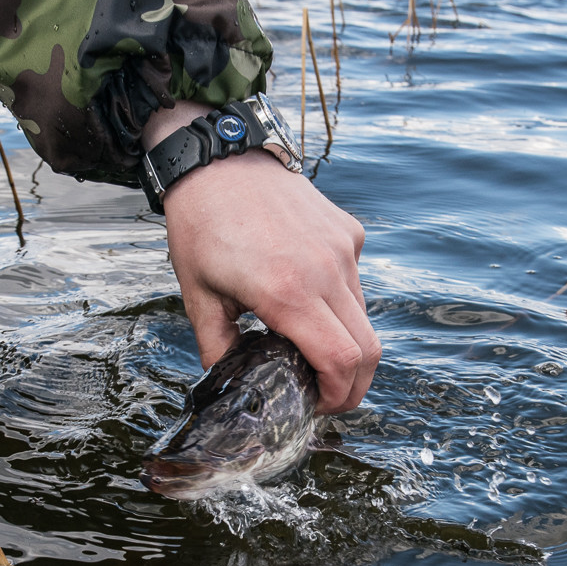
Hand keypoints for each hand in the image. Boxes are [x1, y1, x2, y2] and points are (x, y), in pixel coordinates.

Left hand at [146, 102, 379, 413]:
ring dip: (348, 344)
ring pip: (364, 316)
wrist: (217, 158)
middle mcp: (325, 271)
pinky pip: (355, 279)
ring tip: (313, 350)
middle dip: (355, 384)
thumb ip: (218, 347)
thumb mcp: (198, 294)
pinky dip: (340, 302)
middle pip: (368, 349)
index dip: (339, 396)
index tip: (320, 407)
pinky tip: (306, 295)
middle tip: (328, 396)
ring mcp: (342, 248)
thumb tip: (227, 381)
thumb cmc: (201, 223)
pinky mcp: (347, 230)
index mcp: (286, 292)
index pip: (341, 362)